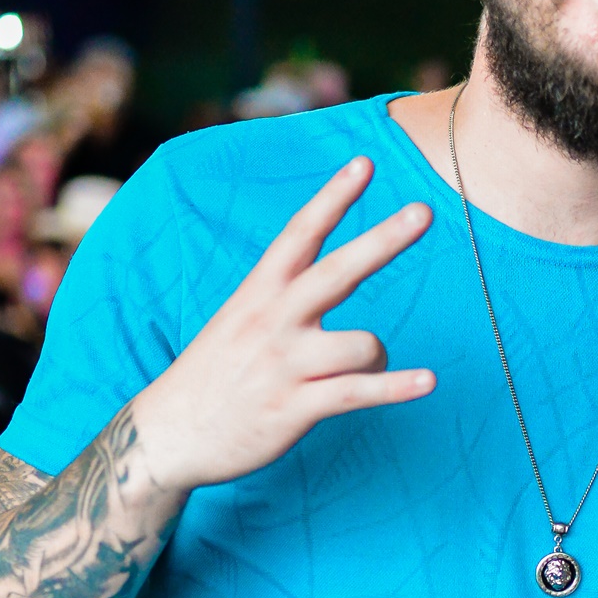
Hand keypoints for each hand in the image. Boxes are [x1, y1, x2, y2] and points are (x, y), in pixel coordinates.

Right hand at [132, 158, 434, 497]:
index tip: (364, 162)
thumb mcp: (239, 319)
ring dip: (381, 356)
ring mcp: (285, 365)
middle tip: (424, 210)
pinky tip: (429, 382)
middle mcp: (273, 322)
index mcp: (259, 293)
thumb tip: (332, 271)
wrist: (169, 435)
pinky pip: (358, 393)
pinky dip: (398, 388)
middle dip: (382, 239)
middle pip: (338, 272)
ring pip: (362, 345)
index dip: (333, 197)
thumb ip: (283, 294)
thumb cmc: (216, 374)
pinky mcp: (295, 408)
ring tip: (373, 369)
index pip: (299, 233)